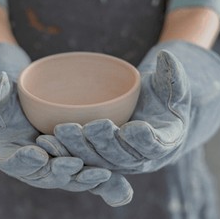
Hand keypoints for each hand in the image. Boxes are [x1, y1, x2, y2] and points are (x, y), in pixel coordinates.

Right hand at [0, 43, 133, 205]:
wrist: (15, 107)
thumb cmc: (2, 99)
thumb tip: (0, 78)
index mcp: (6, 155)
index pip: (13, 162)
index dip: (24, 161)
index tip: (36, 154)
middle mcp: (30, 168)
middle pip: (45, 176)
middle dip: (60, 171)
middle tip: (74, 165)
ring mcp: (51, 168)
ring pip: (67, 178)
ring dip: (84, 178)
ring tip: (102, 173)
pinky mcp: (68, 162)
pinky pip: (82, 172)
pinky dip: (96, 176)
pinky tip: (115, 175)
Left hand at [52, 41, 219, 173]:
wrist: (150, 114)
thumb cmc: (163, 98)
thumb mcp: (172, 85)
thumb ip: (173, 74)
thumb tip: (167, 55)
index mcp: (164, 143)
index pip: (155, 145)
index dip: (145, 139)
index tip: (134, 128)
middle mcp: (139, 160)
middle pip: (121, 156)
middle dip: (105, 142)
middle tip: (91, 127)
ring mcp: (116, 163)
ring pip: (96, 160)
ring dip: (78, 149)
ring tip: (62, 131)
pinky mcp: (96, 160)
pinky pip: (79, 158)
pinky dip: (63, 151)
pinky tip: (46, 140)